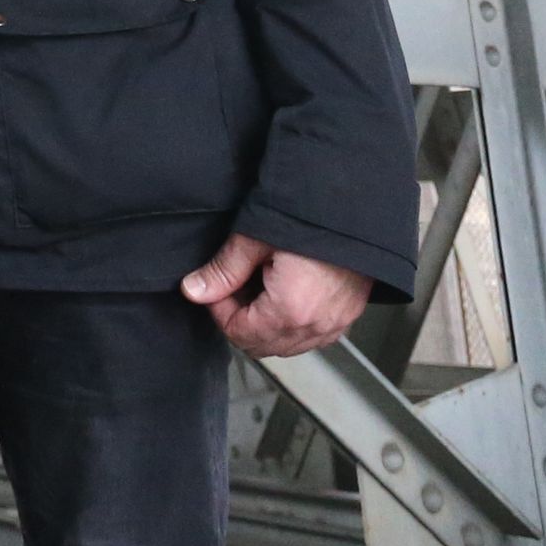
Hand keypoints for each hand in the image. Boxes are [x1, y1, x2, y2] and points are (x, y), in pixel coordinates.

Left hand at [180, 234, 371, 358]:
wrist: (352, 199)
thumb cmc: (308, 215)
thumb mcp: (255, 238)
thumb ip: (223, 270)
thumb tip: (193, 290)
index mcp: (290, 311)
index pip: (239, 333)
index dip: (220, 311)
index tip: (216, 288)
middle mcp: (316, 326)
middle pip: (263, 346)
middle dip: (241, 321)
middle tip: (234, 287)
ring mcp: (337, 324)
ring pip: (288, 345)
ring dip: (267, 326)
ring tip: (260, 287)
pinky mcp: (349, 314)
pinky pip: (313, 336)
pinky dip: (294, 325)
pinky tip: (286, 296)